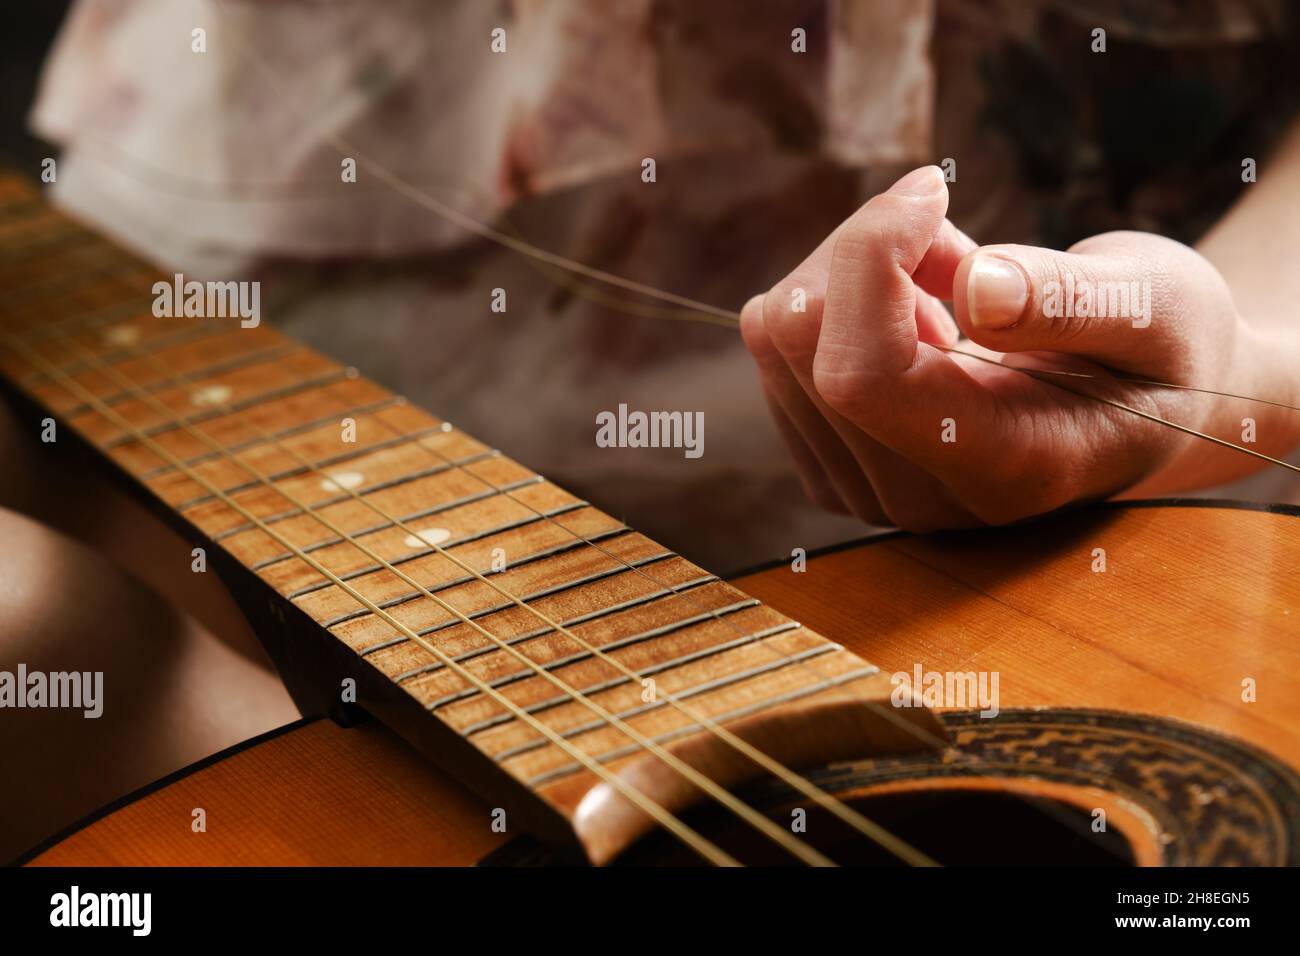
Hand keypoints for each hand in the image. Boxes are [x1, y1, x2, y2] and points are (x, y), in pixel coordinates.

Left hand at [740, 165, 1254, 530]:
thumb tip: (973, 290)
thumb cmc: (1158, 350)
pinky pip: (777, 347)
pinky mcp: (830, 461)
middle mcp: (917, 497)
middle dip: (869, 247)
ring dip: (855, 273)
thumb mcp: (1157, 309)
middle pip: (800, 337)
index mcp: (1002, 469)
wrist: (1141, 407)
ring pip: (776, 332)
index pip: (862, 375)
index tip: (931, 190)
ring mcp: (864, 488)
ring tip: (951, 290)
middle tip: (957, 246)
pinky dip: (839, 303)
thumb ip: (1072, 302)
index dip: (871, 257)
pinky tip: (919, 321)